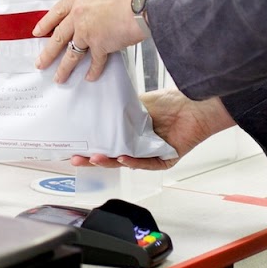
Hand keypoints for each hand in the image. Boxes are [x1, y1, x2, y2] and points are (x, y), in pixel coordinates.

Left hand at [32, 0, 149, 82]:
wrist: (140, 5)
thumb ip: (93, 2)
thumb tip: (92, 13)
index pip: (57, 11)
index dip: (46, 23)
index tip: (38, 32)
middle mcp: (79, 14)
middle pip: (58, 36)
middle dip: (48, 52)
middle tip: (40, 62)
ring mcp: (87, 31)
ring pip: (71, 53)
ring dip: (64, 68)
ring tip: (59, 77)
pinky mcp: (99, 45)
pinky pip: (94, 62)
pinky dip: (93, 71)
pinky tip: (89, 77)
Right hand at [70, 92, 233, 170]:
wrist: (194, 105)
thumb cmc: (169, 103)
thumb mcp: (137, 105)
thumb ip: (118, 112)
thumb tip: (95, 110)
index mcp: (130, 135)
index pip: (106, 143)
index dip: (90, 146)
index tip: (73, 146)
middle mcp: (138, 147)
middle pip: (111, 157)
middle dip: (92, 159)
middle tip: (76, 159)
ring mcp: (149, 156)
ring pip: (125, 163)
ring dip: (108, 161)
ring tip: (94, 158)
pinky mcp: (163, 161)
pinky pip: (145, 164)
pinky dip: (132, 162)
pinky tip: (122, 158)